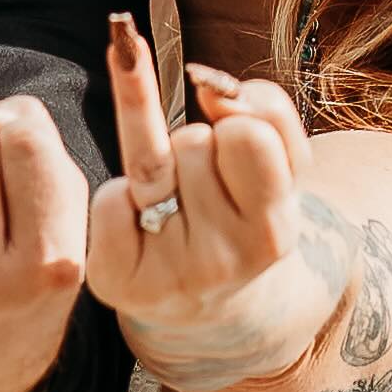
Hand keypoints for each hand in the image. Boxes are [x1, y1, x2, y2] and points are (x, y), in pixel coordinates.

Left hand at [84, 18, 349, 391]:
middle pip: (194, 140)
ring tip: (175, 207)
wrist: (207, 306)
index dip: (238, 126)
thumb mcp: (281, 168)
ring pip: (151, 158)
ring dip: (161, 165)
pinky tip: (139, 228)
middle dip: (197, 147)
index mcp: (272, 234)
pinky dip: (119, 198)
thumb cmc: (241, 214)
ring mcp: (167, 276)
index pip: (248, 133)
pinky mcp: (116, 281)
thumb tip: (209, 86)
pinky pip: (110, 196)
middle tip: (205, 190)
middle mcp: (224, 263)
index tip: (237, 148)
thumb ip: (269, 112)